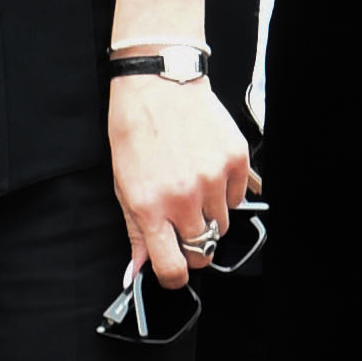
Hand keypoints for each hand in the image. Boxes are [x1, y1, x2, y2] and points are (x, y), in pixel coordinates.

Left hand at [109, 74, 250, 288]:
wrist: (159, 83)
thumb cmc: (135, 131)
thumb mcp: (123, 185)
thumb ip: (135, 231)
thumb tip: (138, 270)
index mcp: (151, 207)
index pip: (173, 269)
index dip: (174, 277)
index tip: (173, 269)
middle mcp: (184, 198)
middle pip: (203, 252)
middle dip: (192, 244)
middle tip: (182, 221)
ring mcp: (213, 179)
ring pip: (222, 225)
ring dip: (209, 215)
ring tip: (192, 186)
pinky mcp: (235, 160)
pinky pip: (238, 197)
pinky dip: (225, 191)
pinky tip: (207, 168)